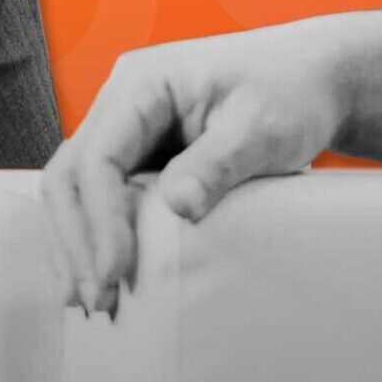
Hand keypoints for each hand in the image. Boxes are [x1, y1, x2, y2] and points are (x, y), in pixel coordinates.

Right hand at [40, 22, 352, 315]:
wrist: (312, 79)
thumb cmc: (290, 93)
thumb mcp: (263, 125)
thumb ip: (218, 162)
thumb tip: (178, 208)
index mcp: (141, 84)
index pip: (97, 157)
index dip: (101, 219)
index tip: (117, 273)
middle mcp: (119, 104)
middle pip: (69, 176)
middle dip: (75, 241)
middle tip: (95, 300)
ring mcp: (124, 131)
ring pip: (73, 191)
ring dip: (76, 246)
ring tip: (88, 301)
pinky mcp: (137, 157)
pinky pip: (98, 199)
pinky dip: (92, 238)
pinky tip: (95, 276)